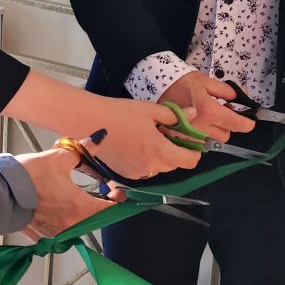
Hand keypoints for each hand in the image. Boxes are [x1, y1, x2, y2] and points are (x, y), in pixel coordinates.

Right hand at [14, 133, 116, 239]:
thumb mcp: (59, 157)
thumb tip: (99, 138)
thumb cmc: (29, 176)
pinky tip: (56, 204)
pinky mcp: (41, 233)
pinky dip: (61, 217)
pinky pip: (58, 228)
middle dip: (97, 203)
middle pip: (93, 217)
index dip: (116, 198)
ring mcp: (55, 232)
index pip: (109, 208)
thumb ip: (83, 150)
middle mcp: (70, 225)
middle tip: (98, 189)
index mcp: (79, 208)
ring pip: (76, 223)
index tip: (115, 189)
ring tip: (75, 194)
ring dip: (79, 211)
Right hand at [83, 96, 205, 179]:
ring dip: (161, 155)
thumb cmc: (120, 112)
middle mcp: (150, 167)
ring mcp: (137, 173)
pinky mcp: (126, 174)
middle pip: (175, 164)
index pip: (190, 161)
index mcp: (159, 150)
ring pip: (159, 168)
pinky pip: (145, 170)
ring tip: (149, 136)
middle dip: (176, 151)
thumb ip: (175, 116)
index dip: (195, 151)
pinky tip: (136, 144)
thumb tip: (194, 114)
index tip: (191, 140)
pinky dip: (146, 159)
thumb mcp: (150, 110)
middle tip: (168, 133)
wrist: (89, 122)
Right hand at [158, 70, 255, 142]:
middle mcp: (200, 126)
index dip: (247, 123)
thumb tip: (239, 97)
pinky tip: (196, 125)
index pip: (236, 123)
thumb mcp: (205, 81)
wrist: (155, 86)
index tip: (250, 122)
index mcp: (208, 110)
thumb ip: (226, 90)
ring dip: (215, 132)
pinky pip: (199, 144)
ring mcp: (190, 135)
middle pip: (225, 135)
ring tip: (207, 119)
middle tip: (220, 112)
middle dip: (227, 125)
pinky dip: (201, 137)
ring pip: (213, 141)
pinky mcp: (181, 140)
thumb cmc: (180, 81)